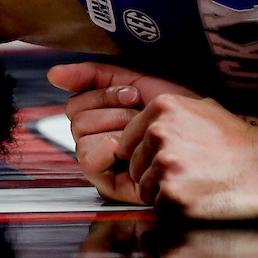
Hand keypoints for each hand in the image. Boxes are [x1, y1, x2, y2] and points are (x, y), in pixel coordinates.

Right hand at [48, 62, 199, 204]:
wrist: (204, 132)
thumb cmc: (176, 110)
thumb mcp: (134, 81)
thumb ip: (93, 75)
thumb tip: (52, 74)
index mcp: (99, 118)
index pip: (75, 103)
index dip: (103, 94)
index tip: (132, 95)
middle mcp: (95, 141)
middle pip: (76, 120)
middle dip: (113, 111)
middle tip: (139, 115)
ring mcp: (101, 163)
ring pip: (81, 137)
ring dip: (116, 127)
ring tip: (140, 131)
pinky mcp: (109, 183)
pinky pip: (89, 161)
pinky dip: (108, 148)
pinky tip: (128, 148)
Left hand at [118, 95, 257, 218]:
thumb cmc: (241, 142)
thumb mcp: (204, 110)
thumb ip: (170, 116)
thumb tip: (145, 128)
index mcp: (164, 109)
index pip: (128, 140)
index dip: (144, 155)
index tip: (161, 162)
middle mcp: (160, 133)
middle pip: (136, 166)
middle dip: (154, 176)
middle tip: (187, 176)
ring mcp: (166, 164)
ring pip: (145, 189)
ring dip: (165, 194)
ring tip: (196, 187)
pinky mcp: (174, 194)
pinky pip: (159, 208)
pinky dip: (175, 209)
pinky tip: (199, 199)